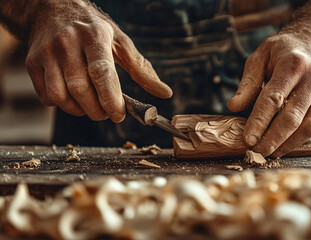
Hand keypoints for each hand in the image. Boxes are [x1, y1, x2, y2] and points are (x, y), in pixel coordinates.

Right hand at [25, 0, 171, 121]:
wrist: (52, 10)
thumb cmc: (94, 31)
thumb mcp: (121, 42)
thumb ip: (142, 70)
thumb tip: (166, 94)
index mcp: (95, 36)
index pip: (101, 72)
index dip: (111, 99)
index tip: (119, 114)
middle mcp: (68, 42)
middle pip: (81, 89)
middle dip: (98, 110)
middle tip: (109, 114)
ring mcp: (47, 53)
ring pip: (61, 97)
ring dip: (80, 111)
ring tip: (92, 106)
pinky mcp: (32, 63)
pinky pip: (47, 97)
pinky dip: (63, 105)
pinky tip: (74, 98)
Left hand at [228, 29, 310, 156]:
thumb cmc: (283, 50)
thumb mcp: (260, 57)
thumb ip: (247, 83)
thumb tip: (233, 107)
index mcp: (293, 64)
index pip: (274, 99)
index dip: (259, 122)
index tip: (248, 140)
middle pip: (294, 118)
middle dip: (274, 139)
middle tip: (258, 152)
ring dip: (291, 143)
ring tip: (273, 151)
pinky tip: (299, 140)